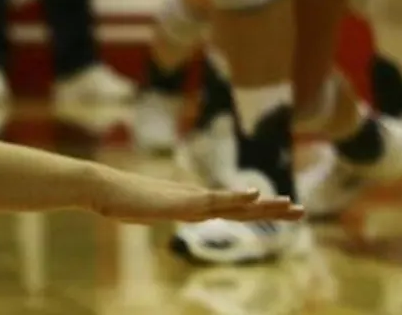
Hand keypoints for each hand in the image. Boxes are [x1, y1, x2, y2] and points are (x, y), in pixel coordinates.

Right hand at [89, 166, 304, 223]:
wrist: (100, 187)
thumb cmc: (118, 200)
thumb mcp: (146, 214)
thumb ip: (159, 211)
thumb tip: (158, 212)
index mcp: (190, 204)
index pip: (231, 209)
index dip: (257, 210)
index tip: (281, 210)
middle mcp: (195, 200)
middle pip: (241, 206)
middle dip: (272, 209)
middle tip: (301, 209)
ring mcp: (189, 200)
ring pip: (234, 204)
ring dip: (264, 205)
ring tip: (289, 204)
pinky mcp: (180, 202)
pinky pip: (213, 201)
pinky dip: (235, 197)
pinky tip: (253, 195)